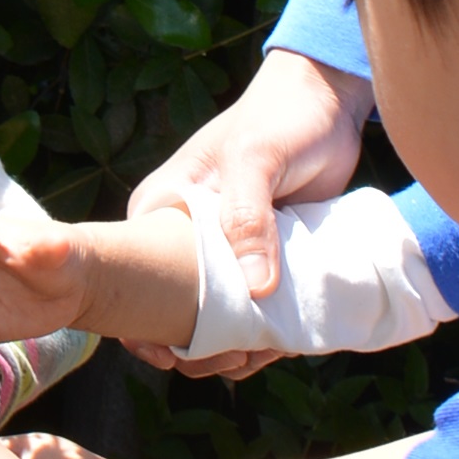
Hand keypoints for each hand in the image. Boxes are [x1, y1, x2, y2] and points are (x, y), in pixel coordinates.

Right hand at [125, 48, 371, 331]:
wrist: (327, 100)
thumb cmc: (279, 117)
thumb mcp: (256, 159)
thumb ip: (248, 217)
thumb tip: (254, 287)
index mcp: (159, 213)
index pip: (132, 285)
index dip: (148, 330)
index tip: (181, 355)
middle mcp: (182, 241)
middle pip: (175, 316)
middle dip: (204, 349)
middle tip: (241, 357)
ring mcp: (223, 257)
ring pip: (217, 324)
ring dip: (240, 349)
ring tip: (268, 348)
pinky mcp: (259, 264)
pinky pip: (253, 315)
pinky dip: (266, 336)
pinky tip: (285, 339)